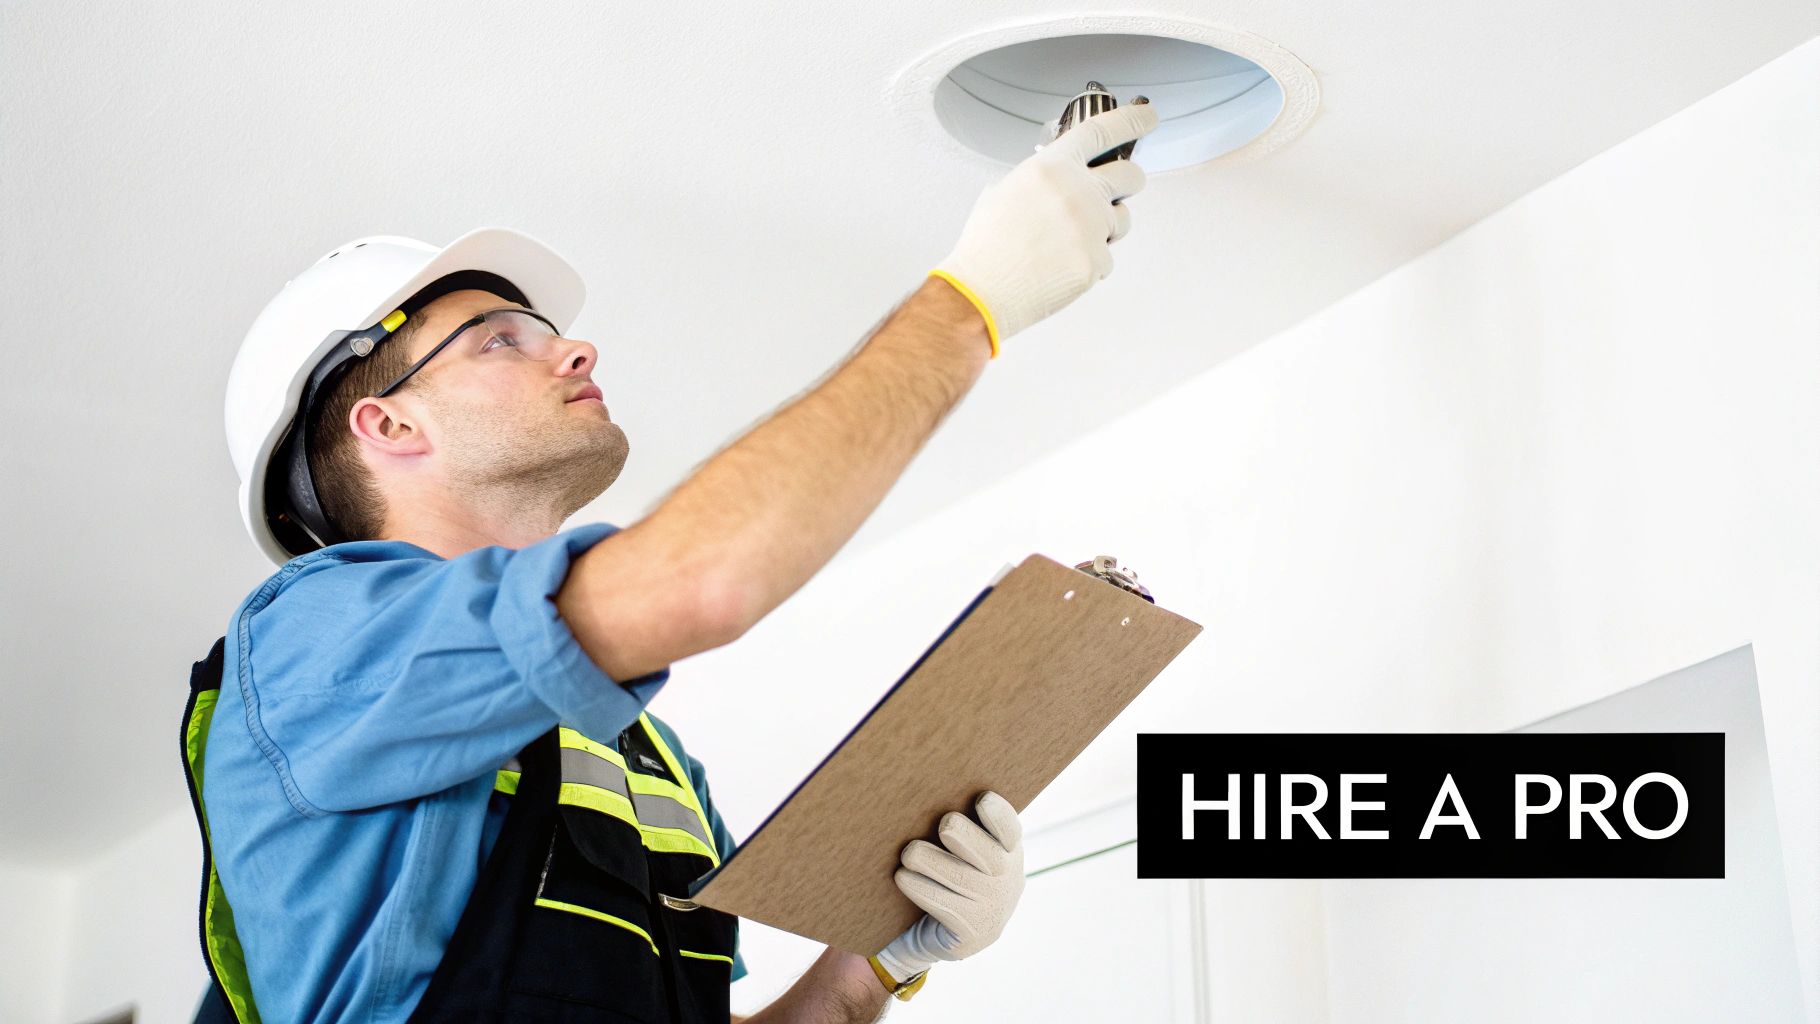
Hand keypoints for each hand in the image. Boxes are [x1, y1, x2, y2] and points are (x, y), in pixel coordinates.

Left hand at [872, 791, 1024, 985]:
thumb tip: (926, 795)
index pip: (1011, 830)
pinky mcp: (972, 934)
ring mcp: (993, 910)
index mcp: (1009, 853)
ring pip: (960, 878)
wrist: (939, 935)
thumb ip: (958, 828)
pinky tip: (902, 877)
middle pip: (989, 855)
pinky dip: (919, 887)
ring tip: (910, 853)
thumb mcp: (963, 852)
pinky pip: (943, 904)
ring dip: (930, 860)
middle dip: (964, 835)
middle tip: (944, 824)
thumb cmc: (947, 877)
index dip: (999, 815)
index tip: (981, 798)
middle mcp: (1008, 881)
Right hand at [930, 103, 1157, 353]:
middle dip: (1129, 182)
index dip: (1132, 120)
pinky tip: (1060, 267)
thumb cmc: (988, 245)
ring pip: (1123, 219)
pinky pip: (1107, 258)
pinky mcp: (1095, 261)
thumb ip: (1043, 178)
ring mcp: (1091, 228)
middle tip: (1117, 190)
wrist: (983, 290)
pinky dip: (1089, 263)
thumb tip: (1063, 177)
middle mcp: (1078, 192)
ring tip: (1070, 241)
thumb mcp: (1005, 190)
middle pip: (1130, 175)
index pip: (1102, 131)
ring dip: (1107, 227)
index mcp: (1052, 167)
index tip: (1147, 116)